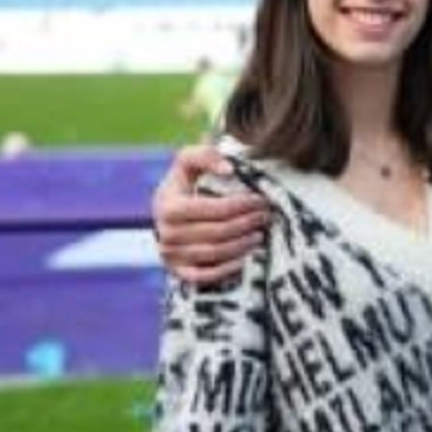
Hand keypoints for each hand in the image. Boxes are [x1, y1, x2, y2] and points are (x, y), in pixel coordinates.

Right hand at [152, 145, 267, 284]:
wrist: (170, 214)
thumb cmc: (186, 185)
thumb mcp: (188, 163)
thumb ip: (204, 155)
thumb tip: (228, 169)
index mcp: (167, 205)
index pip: (209, 208)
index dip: (238, 205)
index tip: (261, 200)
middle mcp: (165, 232)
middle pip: (214, 232)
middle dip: (245, 224)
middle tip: (265, 216)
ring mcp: (170, 255)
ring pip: (213, 254)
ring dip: (241, 245)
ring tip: (260, 234)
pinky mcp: (178, 272)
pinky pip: (204, 276)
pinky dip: (227, 269)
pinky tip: (246, 258)